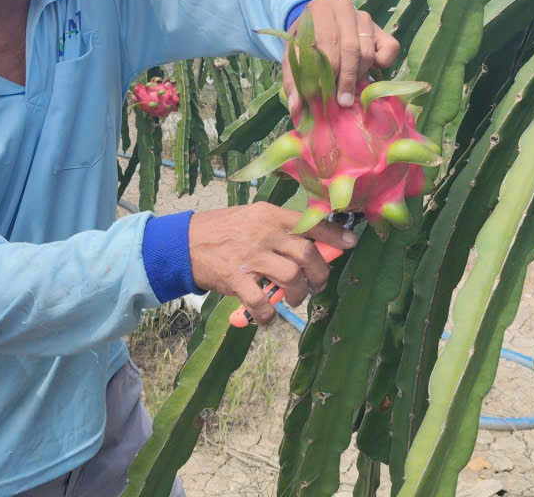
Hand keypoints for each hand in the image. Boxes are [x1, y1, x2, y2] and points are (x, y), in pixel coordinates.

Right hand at [187, 203, 357, 325]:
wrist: (184, 242)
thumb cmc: (224, 230)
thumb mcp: (253, 218)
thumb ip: (279, 228)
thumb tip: (313, 244)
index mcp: (271, 216)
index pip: (311, 223)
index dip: (335, 234)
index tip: (350, 243)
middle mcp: (264, 233)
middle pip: (308, 255)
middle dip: (320, 275)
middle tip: (317, 285)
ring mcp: (250, 256)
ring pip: (292, 279)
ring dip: (298, 295)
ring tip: (293, 299)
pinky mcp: (235, 279)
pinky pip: (262, 303)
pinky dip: (268, 316)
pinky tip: (267, 318)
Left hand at [283, 0, 399, 117]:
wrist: (319, 22)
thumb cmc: (306, 39)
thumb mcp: (293, 54)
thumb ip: (292, 78)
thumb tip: (296, 108)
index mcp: (320, 9)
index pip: (327, 41)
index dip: (327, 71)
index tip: (324, 94)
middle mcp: (344, 8)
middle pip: (350, 48)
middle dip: (346, 78)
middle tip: (342, 101)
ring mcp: (365, 17)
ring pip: (367, 52)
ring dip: (359, 75)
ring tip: (348, 91)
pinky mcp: (380, 29)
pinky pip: (390, 48)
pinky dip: (383, 63)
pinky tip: (369, 73)